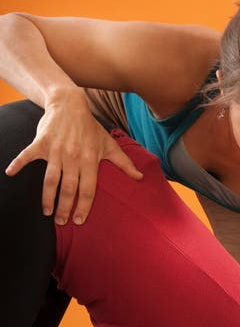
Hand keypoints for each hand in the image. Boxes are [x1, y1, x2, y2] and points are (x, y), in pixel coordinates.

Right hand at [5, 90, 142, 224]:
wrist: (69, 104)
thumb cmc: (90, 128)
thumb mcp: (108, 144)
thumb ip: (123, 163)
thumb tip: (139, 178)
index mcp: (90, 160)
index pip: (88, 190)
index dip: (83, 207)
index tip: (79, 221)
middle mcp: (73, 158)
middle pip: (68, 189)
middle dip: (64, 208)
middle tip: (61, 222)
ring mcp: (56, 151)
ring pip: (50, 179)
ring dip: (47, 198)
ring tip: (46, 212)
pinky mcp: (41, 143)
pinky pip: (27, 155)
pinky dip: (17, 163)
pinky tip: (10, 173)